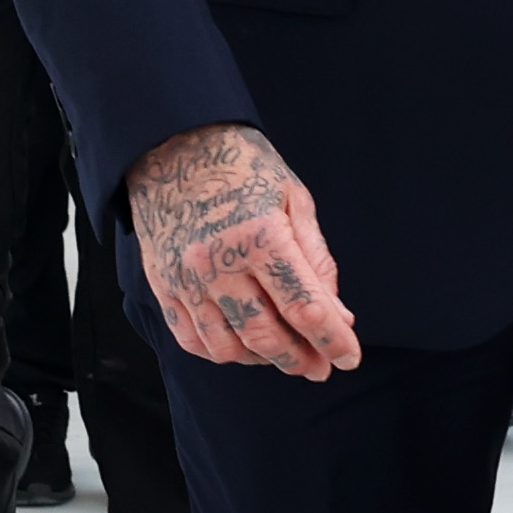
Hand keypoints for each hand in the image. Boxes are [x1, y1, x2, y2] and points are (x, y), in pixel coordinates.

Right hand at [127, 121, 360, 380]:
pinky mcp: (161, 285)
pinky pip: (192, 340)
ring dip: (262, 359)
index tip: (350, 359)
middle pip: (265, 336)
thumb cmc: (244, 168)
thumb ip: (317, 261)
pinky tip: (244, 346)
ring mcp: (185, 278)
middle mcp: (218, 263)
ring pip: (227, 347)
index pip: (304, 307)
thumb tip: (338, 316)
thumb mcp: (295, 200)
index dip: (332, 341)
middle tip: (320, 367)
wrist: (174, 145)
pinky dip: (222, 352)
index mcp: (260, 236)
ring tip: (283, 353)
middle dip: (299, 358)